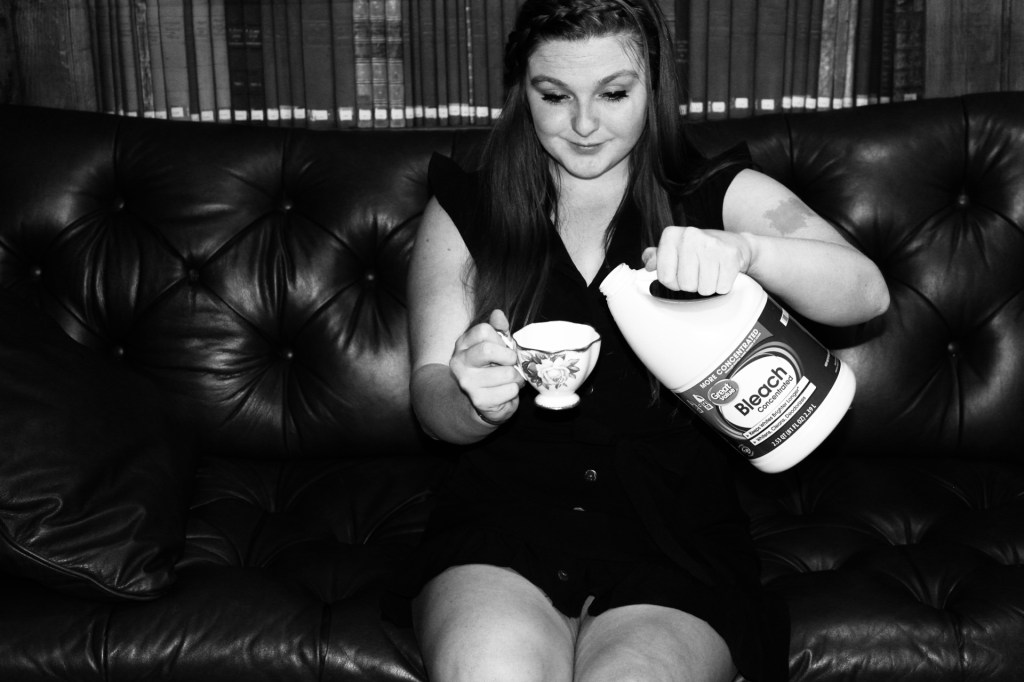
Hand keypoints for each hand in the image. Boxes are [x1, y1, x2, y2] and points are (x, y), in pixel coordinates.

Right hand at [449, 309, 524, 424]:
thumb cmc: (492, 368)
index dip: (501, 340)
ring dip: (516, 377)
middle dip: (509, 357)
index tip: (504, 348)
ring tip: (511, 379)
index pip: (484, 331)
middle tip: (511, 363)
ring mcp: (467, 382)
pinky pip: (510, 390)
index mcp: (463, 344)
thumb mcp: (495, 345)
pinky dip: (514, 391)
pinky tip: (506, 392)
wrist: (484, 401)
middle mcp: (459, 362)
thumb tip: (498, 313)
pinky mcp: (479, 400)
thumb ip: (498, 329)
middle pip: (488, 350)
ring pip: (506, 373)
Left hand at [642, 226, 752, 295]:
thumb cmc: (699, 250)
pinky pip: (721, 288)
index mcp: (671, 235)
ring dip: (707, 286)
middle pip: (685, 285)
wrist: (734, 244)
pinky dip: (722, 286)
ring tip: (710, 272)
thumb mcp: (675, 249)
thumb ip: (657, 257)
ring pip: (704, 289)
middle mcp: (689, 236)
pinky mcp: (730, 256)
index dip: (673, 282)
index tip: (680, 273)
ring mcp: (711, 245)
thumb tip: (648, 263)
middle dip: (692, 285)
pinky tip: (721, 273)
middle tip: (698, 272)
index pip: (665, 278)